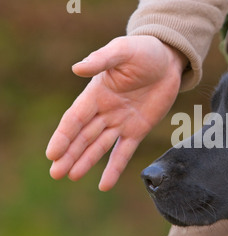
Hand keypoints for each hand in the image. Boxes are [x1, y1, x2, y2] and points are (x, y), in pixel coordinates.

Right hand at [46, 36, 186, 190]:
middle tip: (56, 173)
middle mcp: (105, 110)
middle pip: (83, 136)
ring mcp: (121, 122)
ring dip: (86, 161)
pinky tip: (104, 185)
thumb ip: (101, 60)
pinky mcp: (138, 129)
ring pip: (99, 146)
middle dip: (69, 154)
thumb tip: (77, 68)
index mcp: (96, 93)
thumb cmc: (143, 51)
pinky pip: (124, 152)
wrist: (168, 60)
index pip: (75, 118)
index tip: (52, 154)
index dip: (63, 136)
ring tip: (72, 176)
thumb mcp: (122, 51)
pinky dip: (114, 168)